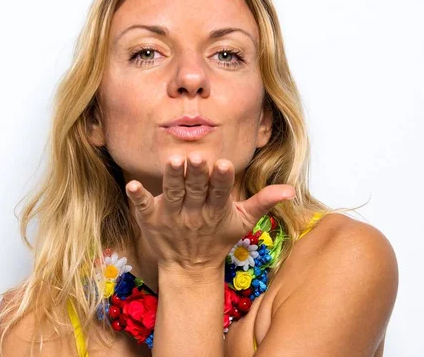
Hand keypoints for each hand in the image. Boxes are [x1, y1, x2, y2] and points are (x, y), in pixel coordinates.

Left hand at [125, 152, 295, 271]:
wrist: (190, 267)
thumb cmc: (218, 237)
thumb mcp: (243, 221)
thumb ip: (264, 202)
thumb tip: (291, 190)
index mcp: (216, 209)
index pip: (220, 192)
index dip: (222, 179)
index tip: (223, 164)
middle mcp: (194, 211)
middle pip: (196, 190)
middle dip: (197, 174)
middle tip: (198, 157)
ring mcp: (172, 215)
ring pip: (172, 194)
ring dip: (172, 178)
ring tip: (173, 161)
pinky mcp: (152, 218)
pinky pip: (143, 207)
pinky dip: (138, 197)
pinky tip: (132, 185)